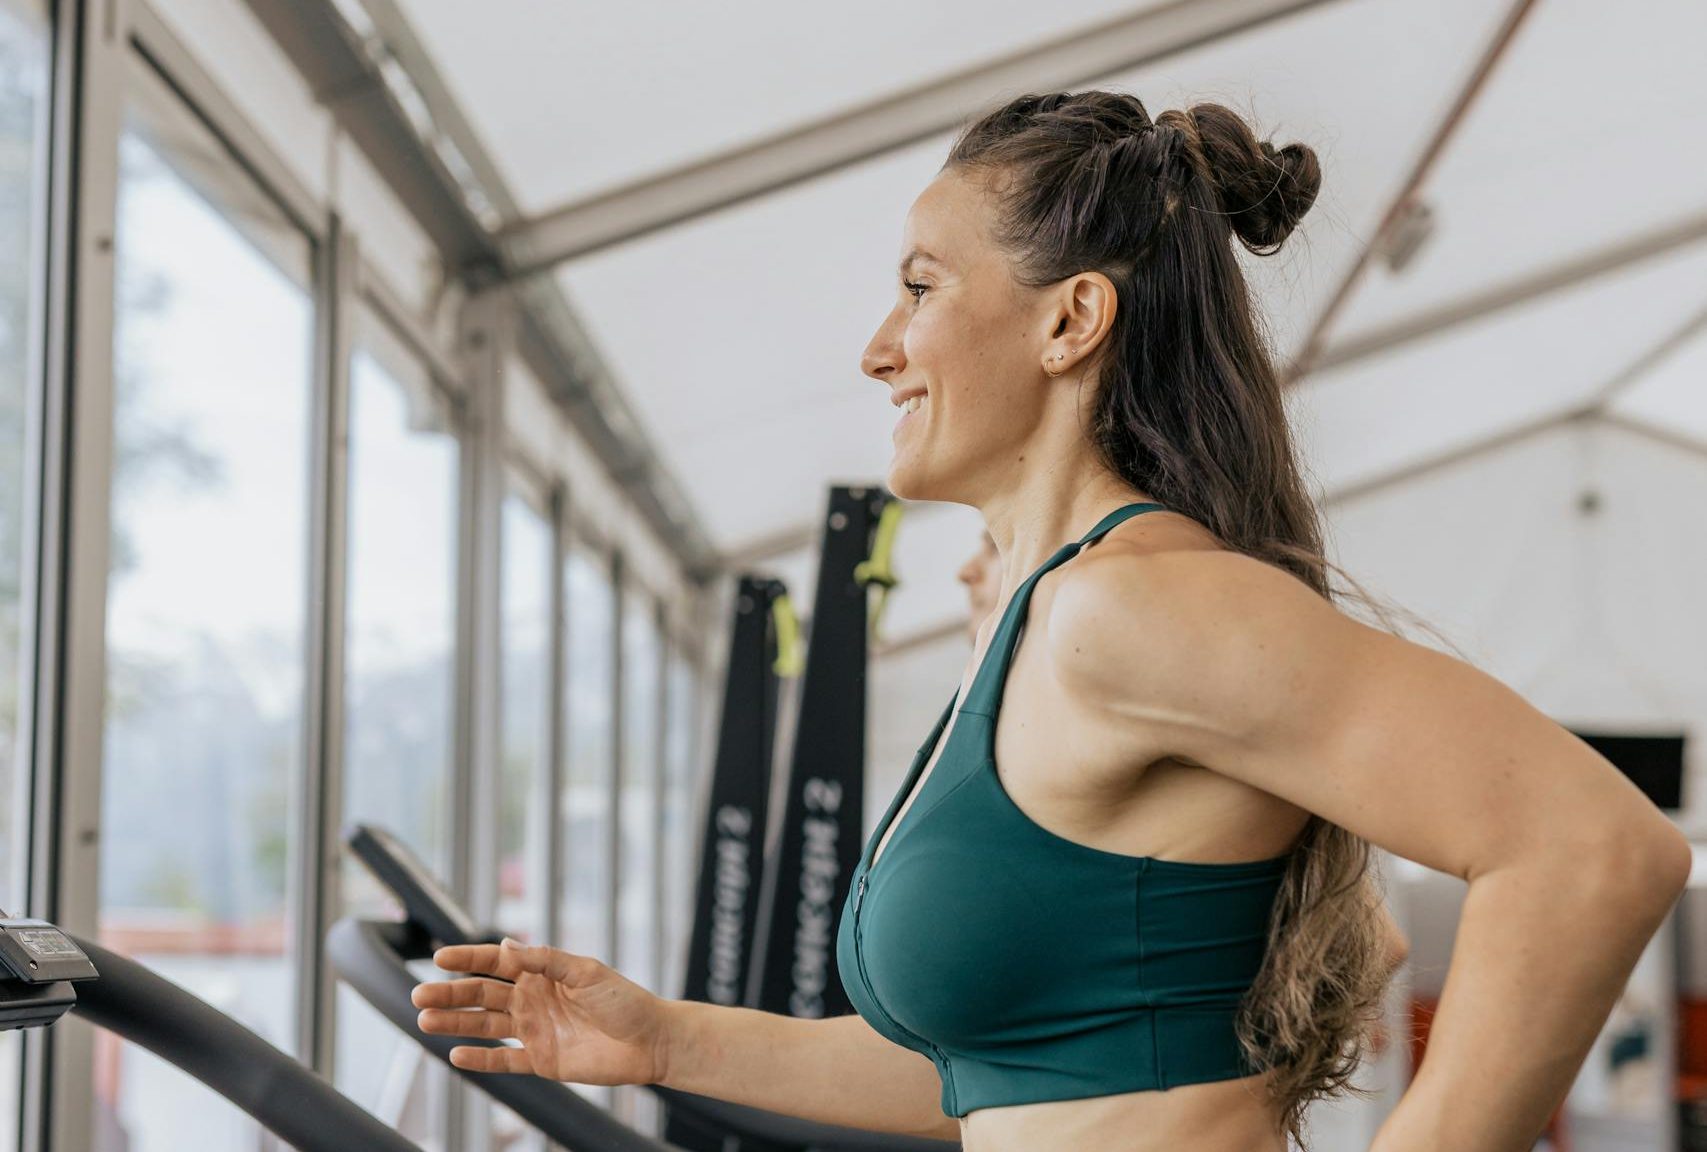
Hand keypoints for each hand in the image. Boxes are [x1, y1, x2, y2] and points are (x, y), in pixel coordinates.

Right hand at [411, 937, 671, 1083]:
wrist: (651, 1041)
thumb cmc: (626, 1000)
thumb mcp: (587, 972)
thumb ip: (546, 961)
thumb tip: (507, 945)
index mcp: (543, 973)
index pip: (496, 963)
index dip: (468, 959)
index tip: (439, 956)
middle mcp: (533, 999)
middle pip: (482, 994)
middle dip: (450, 993)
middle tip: (418, 993)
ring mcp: (535, 1030)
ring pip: (485, 1026)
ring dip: (455, 1023)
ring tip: (425, 1020)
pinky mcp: (541, 1060)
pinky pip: (504, 1060)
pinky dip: (481, 1059)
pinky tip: (456, 1055)